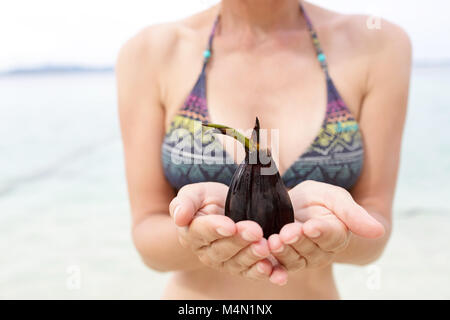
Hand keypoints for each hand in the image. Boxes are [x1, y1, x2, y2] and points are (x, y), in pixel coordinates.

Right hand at [169, 182, 287, 283]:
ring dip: (252, 256)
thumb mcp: (196, 193)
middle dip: (239, 241)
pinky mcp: (242, 268)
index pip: (202, 232)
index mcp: (192, 233)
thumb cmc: (208, 199)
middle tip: (255, 231)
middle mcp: (206, 252)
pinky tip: (273, 271)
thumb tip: (179, 217)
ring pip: (238, 263)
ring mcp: (225, 263)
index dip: (215, 229)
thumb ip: (185, 202)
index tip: (230, 225)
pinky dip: (263, 273)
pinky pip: (252, 273)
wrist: (227, 208)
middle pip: (222, 249)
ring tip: (265, 247)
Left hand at [268, 180, 384, 270]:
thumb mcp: (333, 197)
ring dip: (283, 252)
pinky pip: (278, 268)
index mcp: (337, 234)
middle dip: (298, 240)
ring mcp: (301, 258)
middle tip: (287, 232)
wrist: (293, 204)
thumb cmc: (317, 200)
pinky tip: (264, 265)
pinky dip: (271, 269)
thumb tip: (378, 231)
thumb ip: (352, 213)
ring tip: (273, 241)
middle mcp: (321, 251)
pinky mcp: (282, 261)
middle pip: (310, 249)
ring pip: (294, 259)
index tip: (311, 226)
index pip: (331, 235)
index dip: (321, 232)